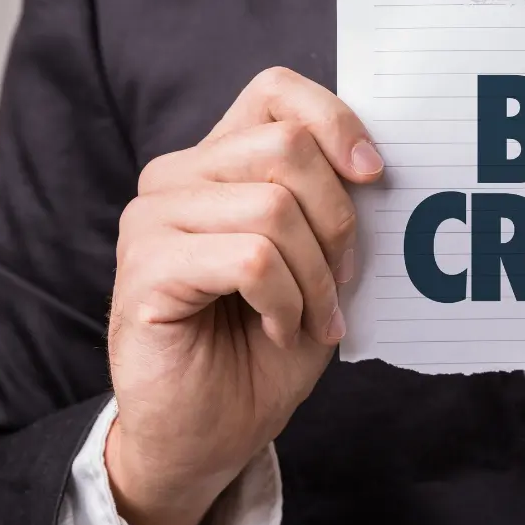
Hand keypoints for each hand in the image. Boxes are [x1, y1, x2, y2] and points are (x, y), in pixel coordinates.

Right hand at [105, 67, 382, 524]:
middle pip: (287, 148)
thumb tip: (377, 163)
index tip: (376, 175)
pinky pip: (251, 259)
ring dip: (315, 276)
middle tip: (342, 281)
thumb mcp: (319, 264)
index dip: (336, 120)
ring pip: (273, 207)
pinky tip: (276, 328)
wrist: (211, 433)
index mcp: (220, 162)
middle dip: (339, 221)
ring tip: (312, 318)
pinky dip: (285, 301)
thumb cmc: (266, 345)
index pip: (276, 91)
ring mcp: (153, 219)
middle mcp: (177, 176)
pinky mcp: (146, 268)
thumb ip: (333, 205)